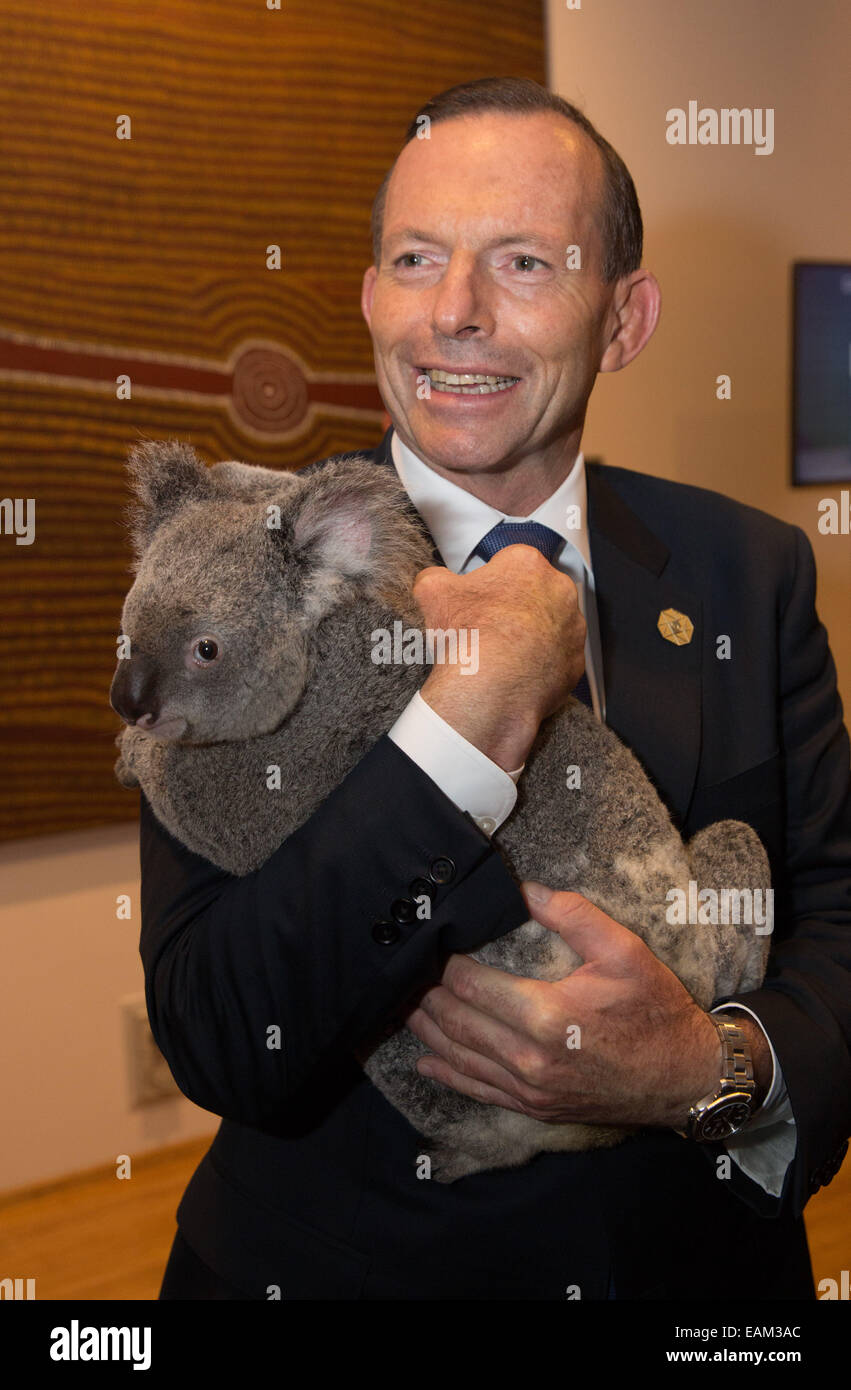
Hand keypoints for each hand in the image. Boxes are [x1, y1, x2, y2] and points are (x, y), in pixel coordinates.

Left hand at [406, 882, 769, 1129]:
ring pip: (460, 1057)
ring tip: (406, 1007)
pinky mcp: (535, 1108)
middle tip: (411, 972)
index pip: (471, 985)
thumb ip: (572, 915)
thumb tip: (524, 890)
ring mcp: (530, 1089)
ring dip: (428, 1031)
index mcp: (545, 1015)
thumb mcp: (623, 950)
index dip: (446, 963)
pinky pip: (479, 1091)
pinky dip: (448, 1074)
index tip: (434, 944)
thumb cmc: (656, 1011)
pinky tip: (427, 1059)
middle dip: (428, 995)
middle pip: (457, 1022)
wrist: (685, 1077)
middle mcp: (529, 1058)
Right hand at [413, 547, 585, 771]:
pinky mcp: (576, 661)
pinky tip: (518, 673)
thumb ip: (435, 576)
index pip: (510, 562)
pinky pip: (558, 658)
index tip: (480, 599)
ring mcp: (572, 627)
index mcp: (527, 563)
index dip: (491, 581)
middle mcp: (560, 589)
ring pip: (551, 625)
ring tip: (504, 653)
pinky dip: (542, 664)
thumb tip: (434, 580)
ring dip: (533, 634)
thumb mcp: (432, 592)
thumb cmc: (468, 636)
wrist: (491, 688)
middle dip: (516, 605)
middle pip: (535, 591)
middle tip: (491, 627)